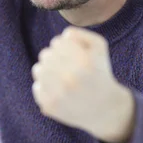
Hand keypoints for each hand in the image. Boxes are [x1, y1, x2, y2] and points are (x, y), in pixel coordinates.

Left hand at [31, 27, 135, 142]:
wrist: (104, 108)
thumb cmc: (100, 72)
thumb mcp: (99, 46)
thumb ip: (79, 34)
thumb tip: (60, 37)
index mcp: (83, 62)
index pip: (57, 43)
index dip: (64, 47)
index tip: (73, 55)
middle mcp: (70, 78)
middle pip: (45, 54)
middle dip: (55, 58)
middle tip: (66, 66)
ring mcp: (58, 94)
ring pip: (38, 69)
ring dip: (48, 71)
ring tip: (60, 76)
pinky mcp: (50, 106)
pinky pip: (37, 87)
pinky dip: (45, 87)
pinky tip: (58, 91)